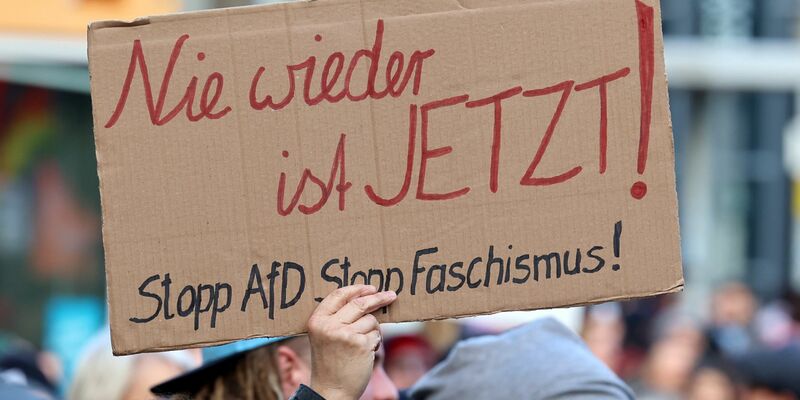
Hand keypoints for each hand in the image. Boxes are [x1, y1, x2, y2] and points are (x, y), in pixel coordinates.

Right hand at [307, 285, 396, 399]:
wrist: (332, 390)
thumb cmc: (331, 362)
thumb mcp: (326, 336)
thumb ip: (337, 317)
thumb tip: (365, 297)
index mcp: (317, 320)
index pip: (338, 295)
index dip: (357, 289)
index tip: (371, 288)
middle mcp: (329, 325)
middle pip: (360, 303)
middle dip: (378, 298)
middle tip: (392, 295)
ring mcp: (345, 334)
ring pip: (371, 320)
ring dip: (373, 330)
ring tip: (362, 345)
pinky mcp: (360, 344)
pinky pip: (377, 334)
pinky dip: (375, 341)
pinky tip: (365, 353)